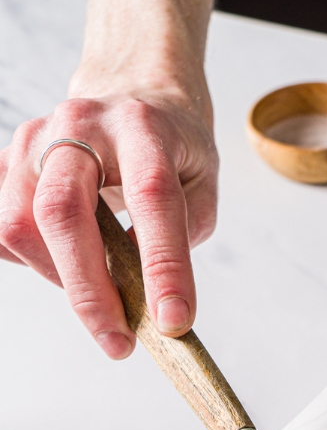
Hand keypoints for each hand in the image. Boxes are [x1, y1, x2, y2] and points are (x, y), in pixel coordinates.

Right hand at [0, 83, 217, 358]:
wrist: (131, 87)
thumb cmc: (171, 146)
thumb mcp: (203, 181)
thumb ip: (184, 234)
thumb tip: (150, 295)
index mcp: (143, 129)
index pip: (152, 198)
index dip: (163, 266)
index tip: (173, 322)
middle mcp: (81, 125)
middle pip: (62, 211)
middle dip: (89, 290)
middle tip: (119, 341)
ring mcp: (35, 139)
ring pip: (20, 223)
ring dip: (59, 279)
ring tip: (98, 294)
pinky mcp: (8, 160)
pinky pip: (1, 226)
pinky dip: (29, 260)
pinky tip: (61, 266)